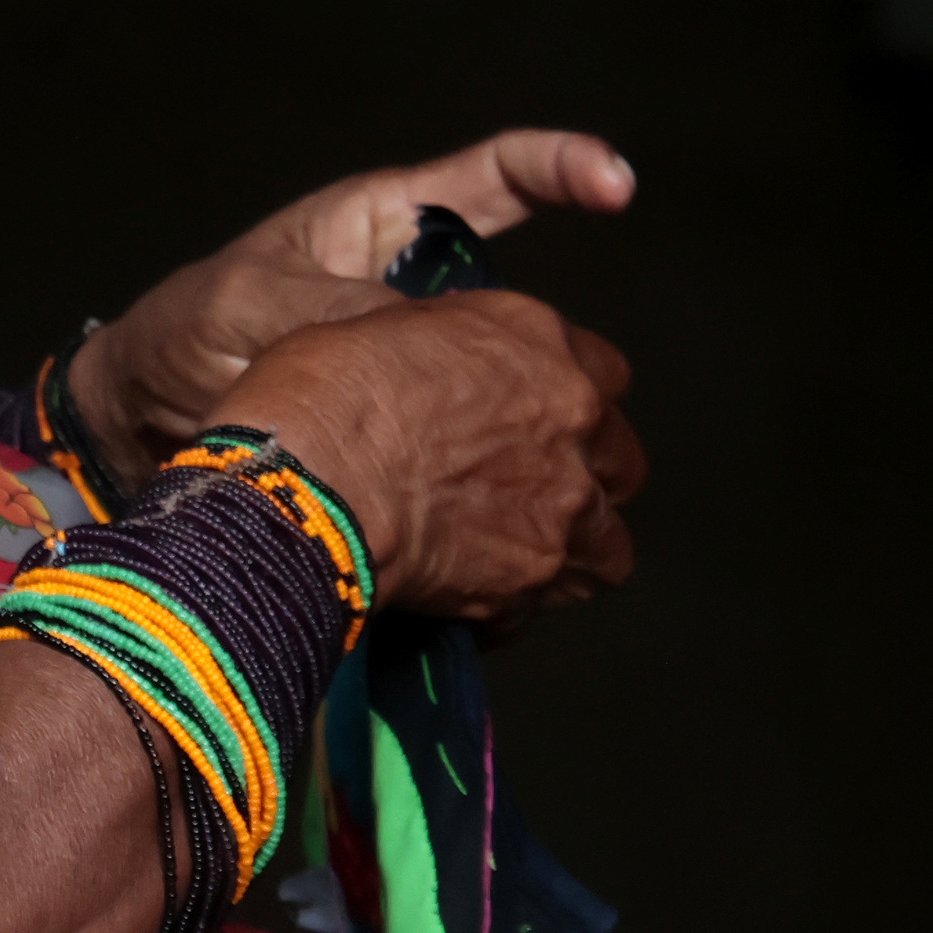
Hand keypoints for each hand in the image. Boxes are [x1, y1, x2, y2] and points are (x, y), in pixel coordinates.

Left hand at [64, 130, 635, 472]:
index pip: (498, 177)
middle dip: (559, 355)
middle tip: (583, 392)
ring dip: (537, 438)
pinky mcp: (412, 444)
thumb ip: (331, 314)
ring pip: (518, 396)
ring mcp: (422, 373)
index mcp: (389, 225)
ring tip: (544, 477)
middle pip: (529, 311)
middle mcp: (420, 294)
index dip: (566, 168)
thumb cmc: (184, 331)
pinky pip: (479, 467)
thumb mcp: (248, 306)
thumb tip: (416, 346)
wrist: (137, 423)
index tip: (617, 187)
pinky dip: (498, 499)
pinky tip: (499, 532)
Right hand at [216, 289, 643, 621]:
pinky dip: (509, 608)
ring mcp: (559, 511)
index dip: (569, 400)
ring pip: (605, 547)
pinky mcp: (525, 582)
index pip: (604, 374)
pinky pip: (536, 608)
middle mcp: (571, 427)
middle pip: (620, 464)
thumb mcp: (391, 324)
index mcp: (542, 349)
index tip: (540, 415)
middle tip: (531, 489)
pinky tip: (467, 596)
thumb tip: (442, 368)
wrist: (312, 475)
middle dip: (585, 479)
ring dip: (568, 552)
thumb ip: (449, 349)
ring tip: (512, 557)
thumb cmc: (331, 393)